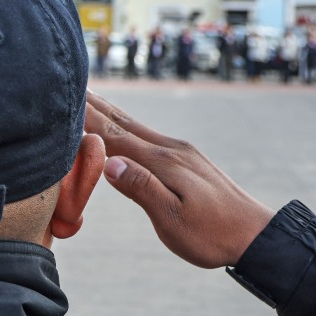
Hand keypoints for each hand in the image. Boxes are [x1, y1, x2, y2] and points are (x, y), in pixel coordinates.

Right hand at [85, 91, 275, 268]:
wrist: (254, 234)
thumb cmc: (212, 234)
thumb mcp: (172, 219)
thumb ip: (141, 188)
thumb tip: (109, 163)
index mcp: (162, 162)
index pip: (113, 135)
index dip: (85, 118)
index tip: (61, 98)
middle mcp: (170, 149)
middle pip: (123, 121)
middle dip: (94, 103)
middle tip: (69, 81)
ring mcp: (180, 152)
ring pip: (135, 126)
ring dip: (109, 110)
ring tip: (89, 96)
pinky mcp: (186, 160)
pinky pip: (147, 136)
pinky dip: (126, 126)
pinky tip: (123, 127)